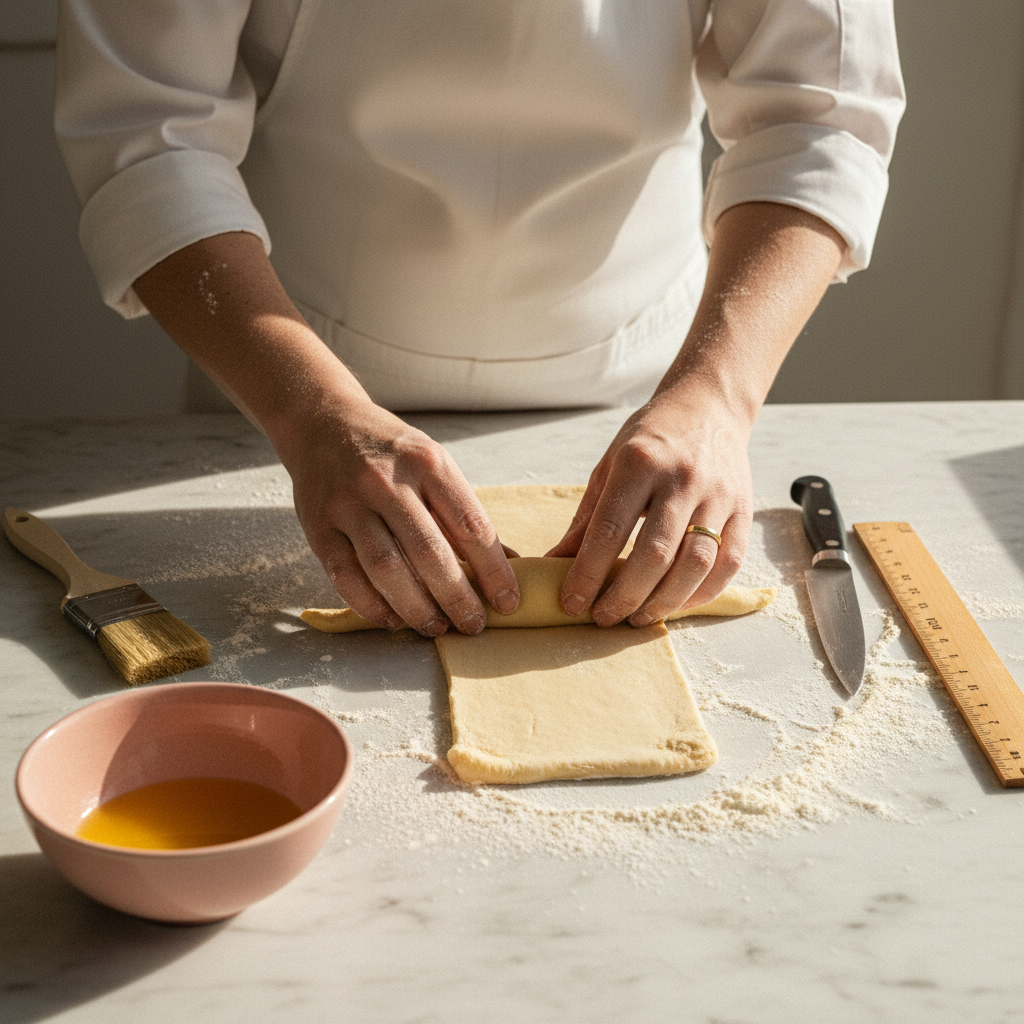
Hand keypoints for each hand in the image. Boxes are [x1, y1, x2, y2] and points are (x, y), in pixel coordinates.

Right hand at [283, 398, 520, 635]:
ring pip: (386, 568)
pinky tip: (392, 619)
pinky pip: (345, 576)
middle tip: (473, 626)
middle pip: (429, 552)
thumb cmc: (390, 452)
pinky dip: (371, 605)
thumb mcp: (434, 466)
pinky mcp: (318, 525)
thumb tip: (511, 564)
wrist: (324, 422)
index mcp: (429, 464)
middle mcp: (387, 481)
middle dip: (457, 598)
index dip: (494, 571)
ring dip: (415, 608)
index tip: (508, 603)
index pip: (471, 526)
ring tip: (436, 627)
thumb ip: (465, 514)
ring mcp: (349, 503)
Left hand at [547, 391, 751, 624]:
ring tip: (638, 617)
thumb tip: (556, 563)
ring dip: (664, 601)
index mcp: (639, 464)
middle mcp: (681, 479)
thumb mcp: (609, 467)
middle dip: (625, 596)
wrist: (708, 407)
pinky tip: (678, 603)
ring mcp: (717, 495)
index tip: (572, 603)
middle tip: (604, 618)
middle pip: (654, 555)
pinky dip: (703, 592)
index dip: (588, 574)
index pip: (609, 531)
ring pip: (694, 564)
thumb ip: (587, 519)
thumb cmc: (650, 440)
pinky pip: (728, 562)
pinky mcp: (743, 510)